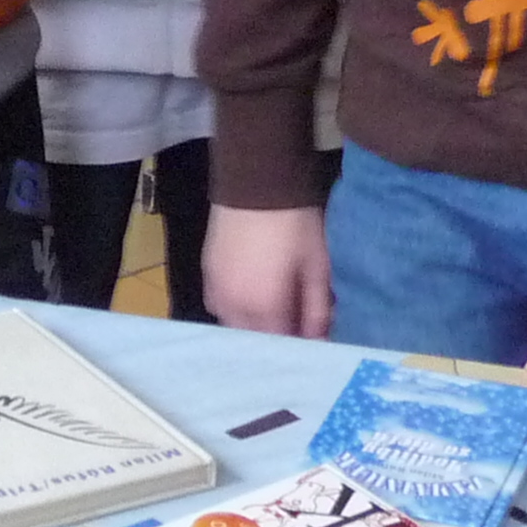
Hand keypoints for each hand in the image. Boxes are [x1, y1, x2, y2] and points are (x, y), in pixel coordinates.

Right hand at [203, 203, 331, 337]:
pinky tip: (250, 297)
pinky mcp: (206, 272)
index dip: (298, 346)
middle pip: (253, 340)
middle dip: (275, 337)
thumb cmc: (294, 223)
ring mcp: (215, 290)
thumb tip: (319, 340)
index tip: (312, 339)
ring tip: (273, 312)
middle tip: (295, 325)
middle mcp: (233, 306)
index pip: (280, 346)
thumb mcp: (316, 264)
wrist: (257, 180)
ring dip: (253, 326)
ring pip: (233, 325)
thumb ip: (317, 308)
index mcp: (264, 307)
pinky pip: (219, 306)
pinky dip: (234, 309)